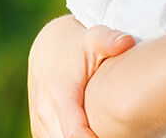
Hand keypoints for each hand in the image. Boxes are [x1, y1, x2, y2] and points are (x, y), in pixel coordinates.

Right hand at [28, 16, 135, 137]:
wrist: (49, 46)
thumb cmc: (78, 46)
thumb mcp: (94, 38)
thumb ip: (109, 41)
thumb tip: (126, 42)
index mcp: (60, 94)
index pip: (74, 133)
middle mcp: (45, 112)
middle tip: (117, 135)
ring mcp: (39, 122)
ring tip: (105, 134)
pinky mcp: (39, 128)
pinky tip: (92, 135)